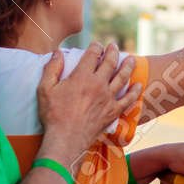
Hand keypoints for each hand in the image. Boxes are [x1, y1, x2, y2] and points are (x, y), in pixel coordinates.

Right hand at [37, 42, 140, 162]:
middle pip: (110, 63)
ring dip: (128, 66)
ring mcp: (108, 98)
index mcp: (82, 77)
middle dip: (113, 52)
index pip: (92, 55)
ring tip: (132, 59)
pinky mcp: (113, 112)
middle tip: (114, 46)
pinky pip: (128, 100)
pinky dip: (135, 92)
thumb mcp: (45, 88)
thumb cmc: (53, 114)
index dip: (96, 47)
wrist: (66, 139)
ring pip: (122, 78)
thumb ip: (52, 68)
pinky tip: (139, 85)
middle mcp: (98, 84)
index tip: (97, 45)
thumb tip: (58, 52)